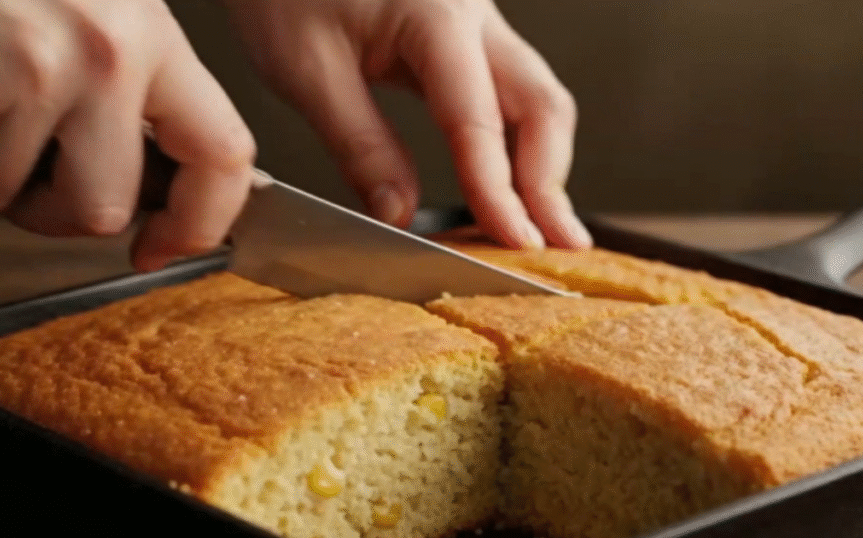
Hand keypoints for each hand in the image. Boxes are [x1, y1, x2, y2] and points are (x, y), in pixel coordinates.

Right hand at [0, 0, 256, 271]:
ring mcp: (28, 72)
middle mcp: (102, 57)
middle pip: (101, 209)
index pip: (220, 155)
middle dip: (56, 206)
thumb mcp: (109, 10)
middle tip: (31, 163)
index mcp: (152, 38)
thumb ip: (141, 92)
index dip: (199, 223)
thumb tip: (158, 188)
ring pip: (5, 196)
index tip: (164, 245)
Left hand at [223, 0, 591, 248]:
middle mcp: (472, 14)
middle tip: (555, 244)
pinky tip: (511, 185)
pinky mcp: (466, 36)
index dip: (499, 189)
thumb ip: (360, 145)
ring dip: (542, 167)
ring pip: (537, 99)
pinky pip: (510, 94)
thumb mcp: (306, 69)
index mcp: (435, 13)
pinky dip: (517, 146)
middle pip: (542, 103)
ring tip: (543, 227)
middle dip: (550, 181)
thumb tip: (400, 214)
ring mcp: (476, 22)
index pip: (479, 119)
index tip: (514, 241)